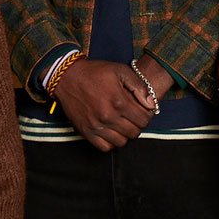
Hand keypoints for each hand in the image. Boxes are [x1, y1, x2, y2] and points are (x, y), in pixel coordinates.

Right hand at [55, 56, 169, 151]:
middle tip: (132, 116)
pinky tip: (110, 130)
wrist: (66, 77)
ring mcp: (96, 126)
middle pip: (134, 133)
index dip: (147, 115)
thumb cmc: (94, 72)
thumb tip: (151, 104)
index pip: (144, 120)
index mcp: (118, 101)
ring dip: (124, 134)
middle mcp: (108, 116)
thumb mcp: (119, 70)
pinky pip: (105, 147)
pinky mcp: (86, 132)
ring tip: (121, 122)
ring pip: (121, 142)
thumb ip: (139, 86)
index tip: (142, 110)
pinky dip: (111, 141)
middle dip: (137, 124)